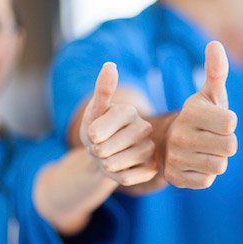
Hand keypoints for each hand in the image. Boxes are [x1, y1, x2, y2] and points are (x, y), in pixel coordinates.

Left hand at [80, 62, 157, 185]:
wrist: (106, 153)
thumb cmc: (97, 130)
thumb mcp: (94, 111)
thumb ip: (102, 90)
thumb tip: (110, 65)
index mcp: (129, 111)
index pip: (98, 131)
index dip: (90, 137)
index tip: (93, 133)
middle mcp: (144, 128)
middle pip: (105, 150)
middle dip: (96, 152)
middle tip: (102, 147)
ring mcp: (150, 149)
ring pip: (114, 165)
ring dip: (105, 165)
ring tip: (110, 157)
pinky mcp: (152, 169)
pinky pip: (125, 179)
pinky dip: (116, 177)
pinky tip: (120, 168)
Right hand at [164, 41, 237, 188]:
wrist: (169, 142)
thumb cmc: (200, 116)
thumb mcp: (209, 94)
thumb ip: (216, 71)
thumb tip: (215, 43)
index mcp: (191, 112)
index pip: (231, 122)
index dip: (229, 123)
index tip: (217, 121)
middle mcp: (180, 134)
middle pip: (229, 146)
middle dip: (226, 143)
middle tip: (213, 138)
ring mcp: (176, 157)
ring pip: (219, 165)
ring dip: (218, 159)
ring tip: (205, 150)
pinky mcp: (175, 177)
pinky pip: (207, 180)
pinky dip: (206, 174)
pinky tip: (196, 163)